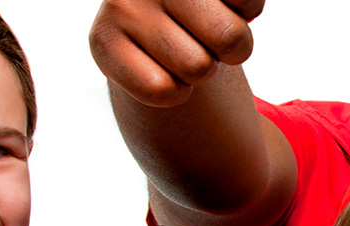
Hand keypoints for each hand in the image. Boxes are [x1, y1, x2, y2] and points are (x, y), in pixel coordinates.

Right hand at [89, 0, 263, 106]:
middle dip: (229, 48)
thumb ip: (243, 1)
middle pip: (230, 38)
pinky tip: (161, 67)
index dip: (245, 11)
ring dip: (200, 71)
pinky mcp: (102, 42)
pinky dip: (174, 92)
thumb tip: (235, 23)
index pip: (246, 1)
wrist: (152, 26)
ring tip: (182, 47)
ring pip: (197, 68)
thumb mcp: (231, 0)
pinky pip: (161, 90)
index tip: (226, 5)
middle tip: (206, 36)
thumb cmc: (205, 9)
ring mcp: (122, 6)